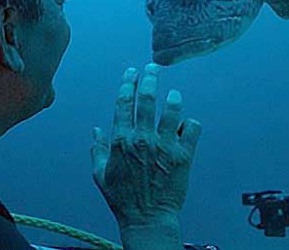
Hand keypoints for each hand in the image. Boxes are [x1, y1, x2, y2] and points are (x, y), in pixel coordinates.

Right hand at [91, 64, 201, 229]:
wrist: (147, 219)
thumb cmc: (122, 199)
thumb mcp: (100, 175)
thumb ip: (98, 150)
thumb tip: (96, 130)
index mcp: (121, 140)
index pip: (124, 102)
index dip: (128, 83)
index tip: (132, 72)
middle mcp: (142, 138)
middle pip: (147, 99)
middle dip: (150, 79)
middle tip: (154, 68)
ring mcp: (164, 146)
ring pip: (172, 110)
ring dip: (173, 98)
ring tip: (174, 94)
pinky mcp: (183, 155)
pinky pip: (191, 129)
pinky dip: (190, 124)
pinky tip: (186, 125)